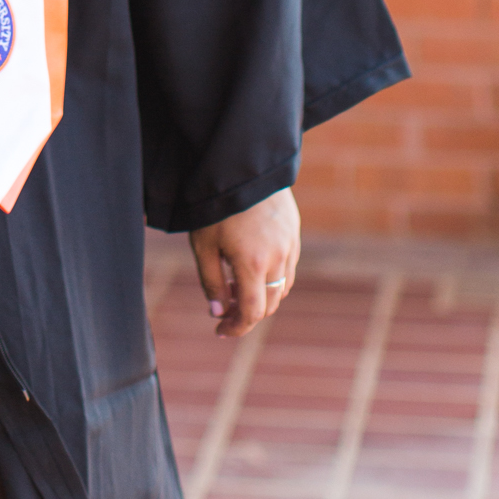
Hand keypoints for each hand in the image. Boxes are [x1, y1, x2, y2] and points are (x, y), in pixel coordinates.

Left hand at [189, 188, 299, 338]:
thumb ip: (211, 282)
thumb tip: (218, 313)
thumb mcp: (204, 245)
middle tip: (224, 312)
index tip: (220, 331)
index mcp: (253, 264)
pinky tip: (251, 268)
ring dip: (262, 296)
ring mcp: (290, 246)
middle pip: (270, 304)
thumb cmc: (217, 205)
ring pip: (282, 288)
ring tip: (234, 286)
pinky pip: (288, 268)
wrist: (244, 166)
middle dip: (248, 314)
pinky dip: (273, 278)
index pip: (252, 312)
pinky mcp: (295, 234)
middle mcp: (278, 259)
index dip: (237, 327)